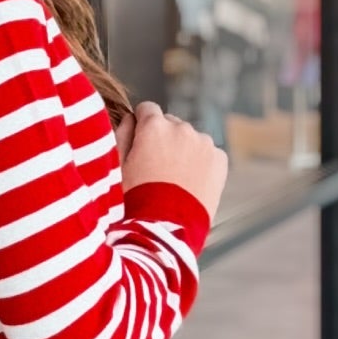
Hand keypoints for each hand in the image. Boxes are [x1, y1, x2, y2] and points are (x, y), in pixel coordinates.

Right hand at [121, 101, 227, 222]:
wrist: (165, 229)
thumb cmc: (134, 199)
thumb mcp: (116, 166)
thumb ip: (122, 133)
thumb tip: (132, 118)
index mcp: (154, 126)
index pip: (147, 109)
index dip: (141, 125)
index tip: (139, 143)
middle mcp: (182, 128)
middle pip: (170, 124)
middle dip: (163, 138)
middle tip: (155, 167)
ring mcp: (204, 143)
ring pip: (190, 139)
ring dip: (183, 150)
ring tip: (173, 179)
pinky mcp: (220, 160)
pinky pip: (208, 153)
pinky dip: (200, 163)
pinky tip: (189, 184)